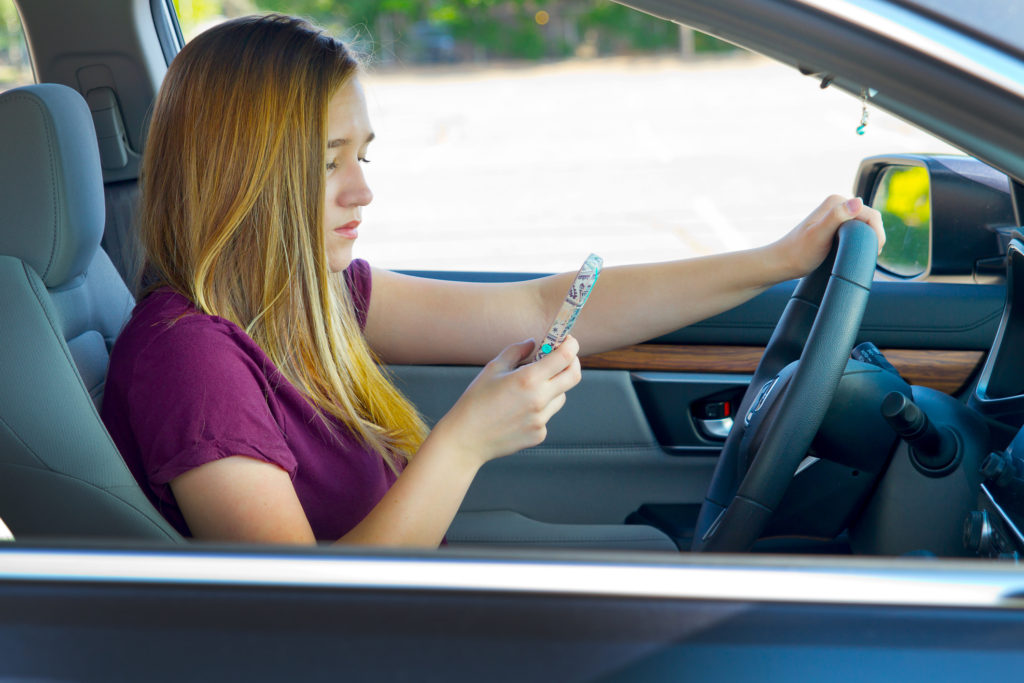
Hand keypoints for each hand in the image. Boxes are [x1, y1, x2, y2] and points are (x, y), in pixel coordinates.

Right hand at [429, 335, 582, 469]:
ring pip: (560, 397)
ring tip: (528, 389)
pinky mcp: (539, 434)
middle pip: (574, 376)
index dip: (570, 344)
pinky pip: (547, 415)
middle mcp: (539, 399)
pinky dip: (539, 409)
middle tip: (563, 358)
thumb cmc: (475, 401)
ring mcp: (541, 419)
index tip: (567, 340)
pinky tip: (517, 412)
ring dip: (553, 387)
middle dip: (572, 363)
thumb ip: (516, 351)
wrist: (466, 439)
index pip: (565, 356)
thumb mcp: (493, 368)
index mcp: (528, 379)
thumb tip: (534, 343)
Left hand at [770, 195, 885, 280]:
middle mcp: (837, 205)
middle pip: (868, 219)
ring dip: (868, 239)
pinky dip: (860, 240)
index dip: (877, 233)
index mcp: (836, 202)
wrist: (783, 263)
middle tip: (871, 255)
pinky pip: (856, 230)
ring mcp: (835, 215)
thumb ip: (837, 217)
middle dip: (873, 236)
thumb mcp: (819, 235)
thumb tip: (857, 202)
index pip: (870, 214)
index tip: (874, 252)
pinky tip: (856, 251)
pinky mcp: (834, 225)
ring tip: (865, 255)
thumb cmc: (799, 252)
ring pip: (863, 225)